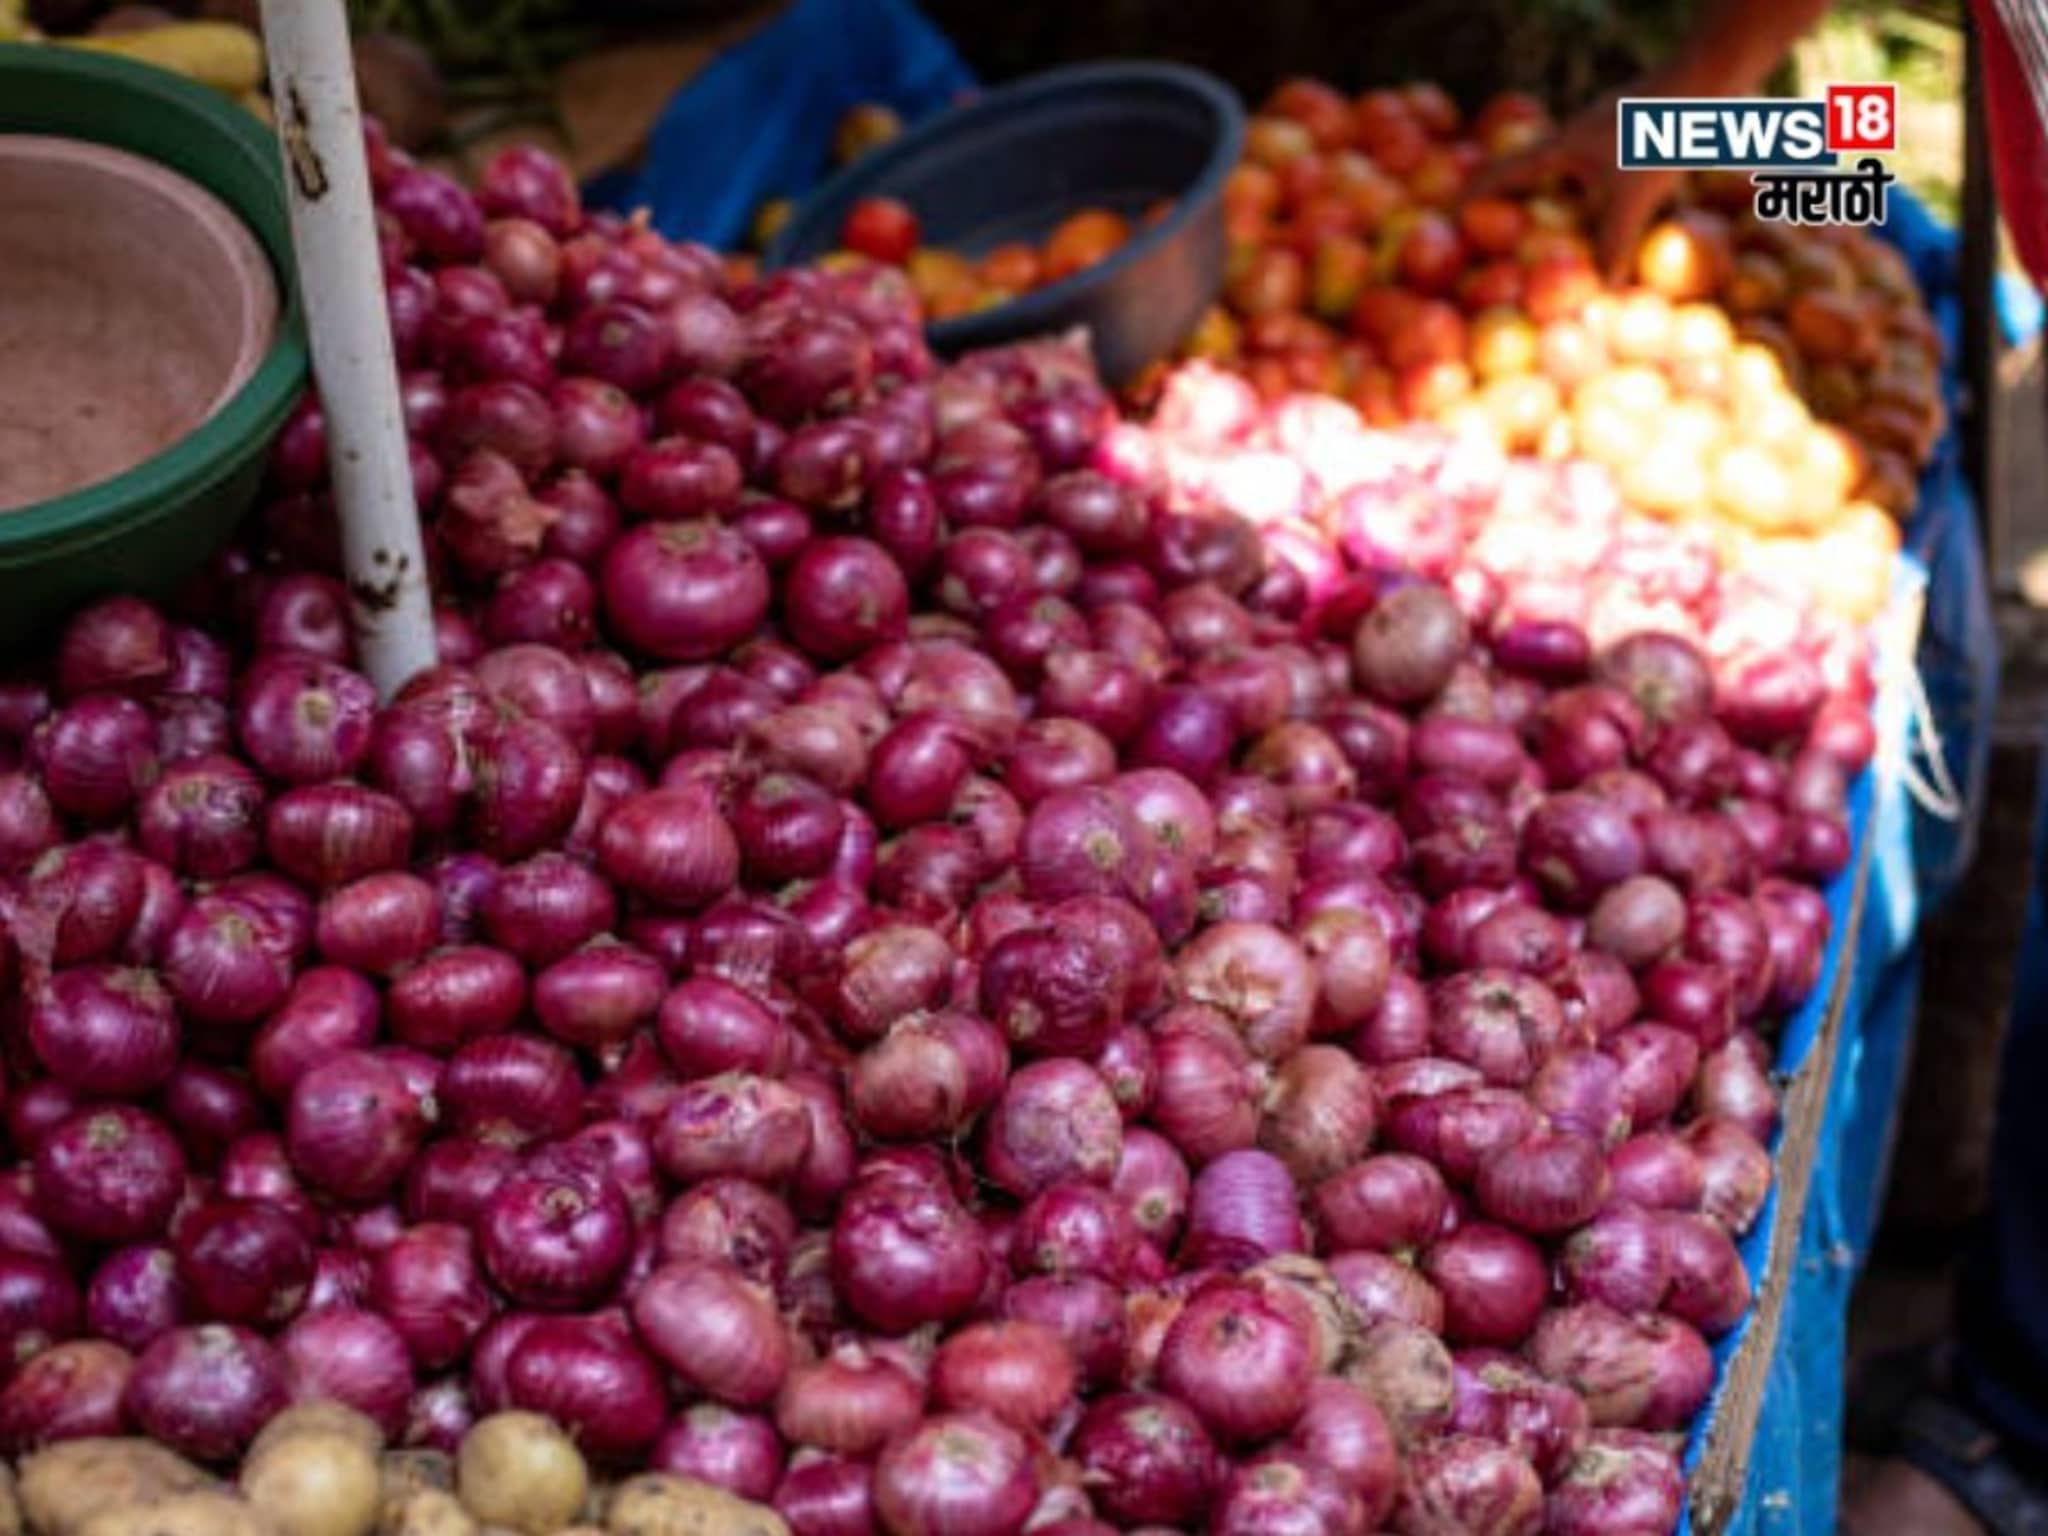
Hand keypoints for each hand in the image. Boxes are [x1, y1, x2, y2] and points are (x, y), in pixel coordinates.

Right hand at [1465, 87, 1682, 284]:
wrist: (1706, 82)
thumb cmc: (1659, 137)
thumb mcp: (1632, 198)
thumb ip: (1613, 244)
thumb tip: (1601, 290)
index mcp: (1559, 148)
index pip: (1503, 173)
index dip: (1474, 192)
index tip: (1448, 210)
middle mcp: (1575, 137)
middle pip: (1533, 171)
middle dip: (1515, 199)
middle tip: (1498, 229)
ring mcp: (1603, 132)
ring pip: (1570, 171)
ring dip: (1560, 198)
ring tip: (1552, 231)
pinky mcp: (1632, 133)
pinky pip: (1602, 171)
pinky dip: (1598, 195)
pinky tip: (1611, 214)